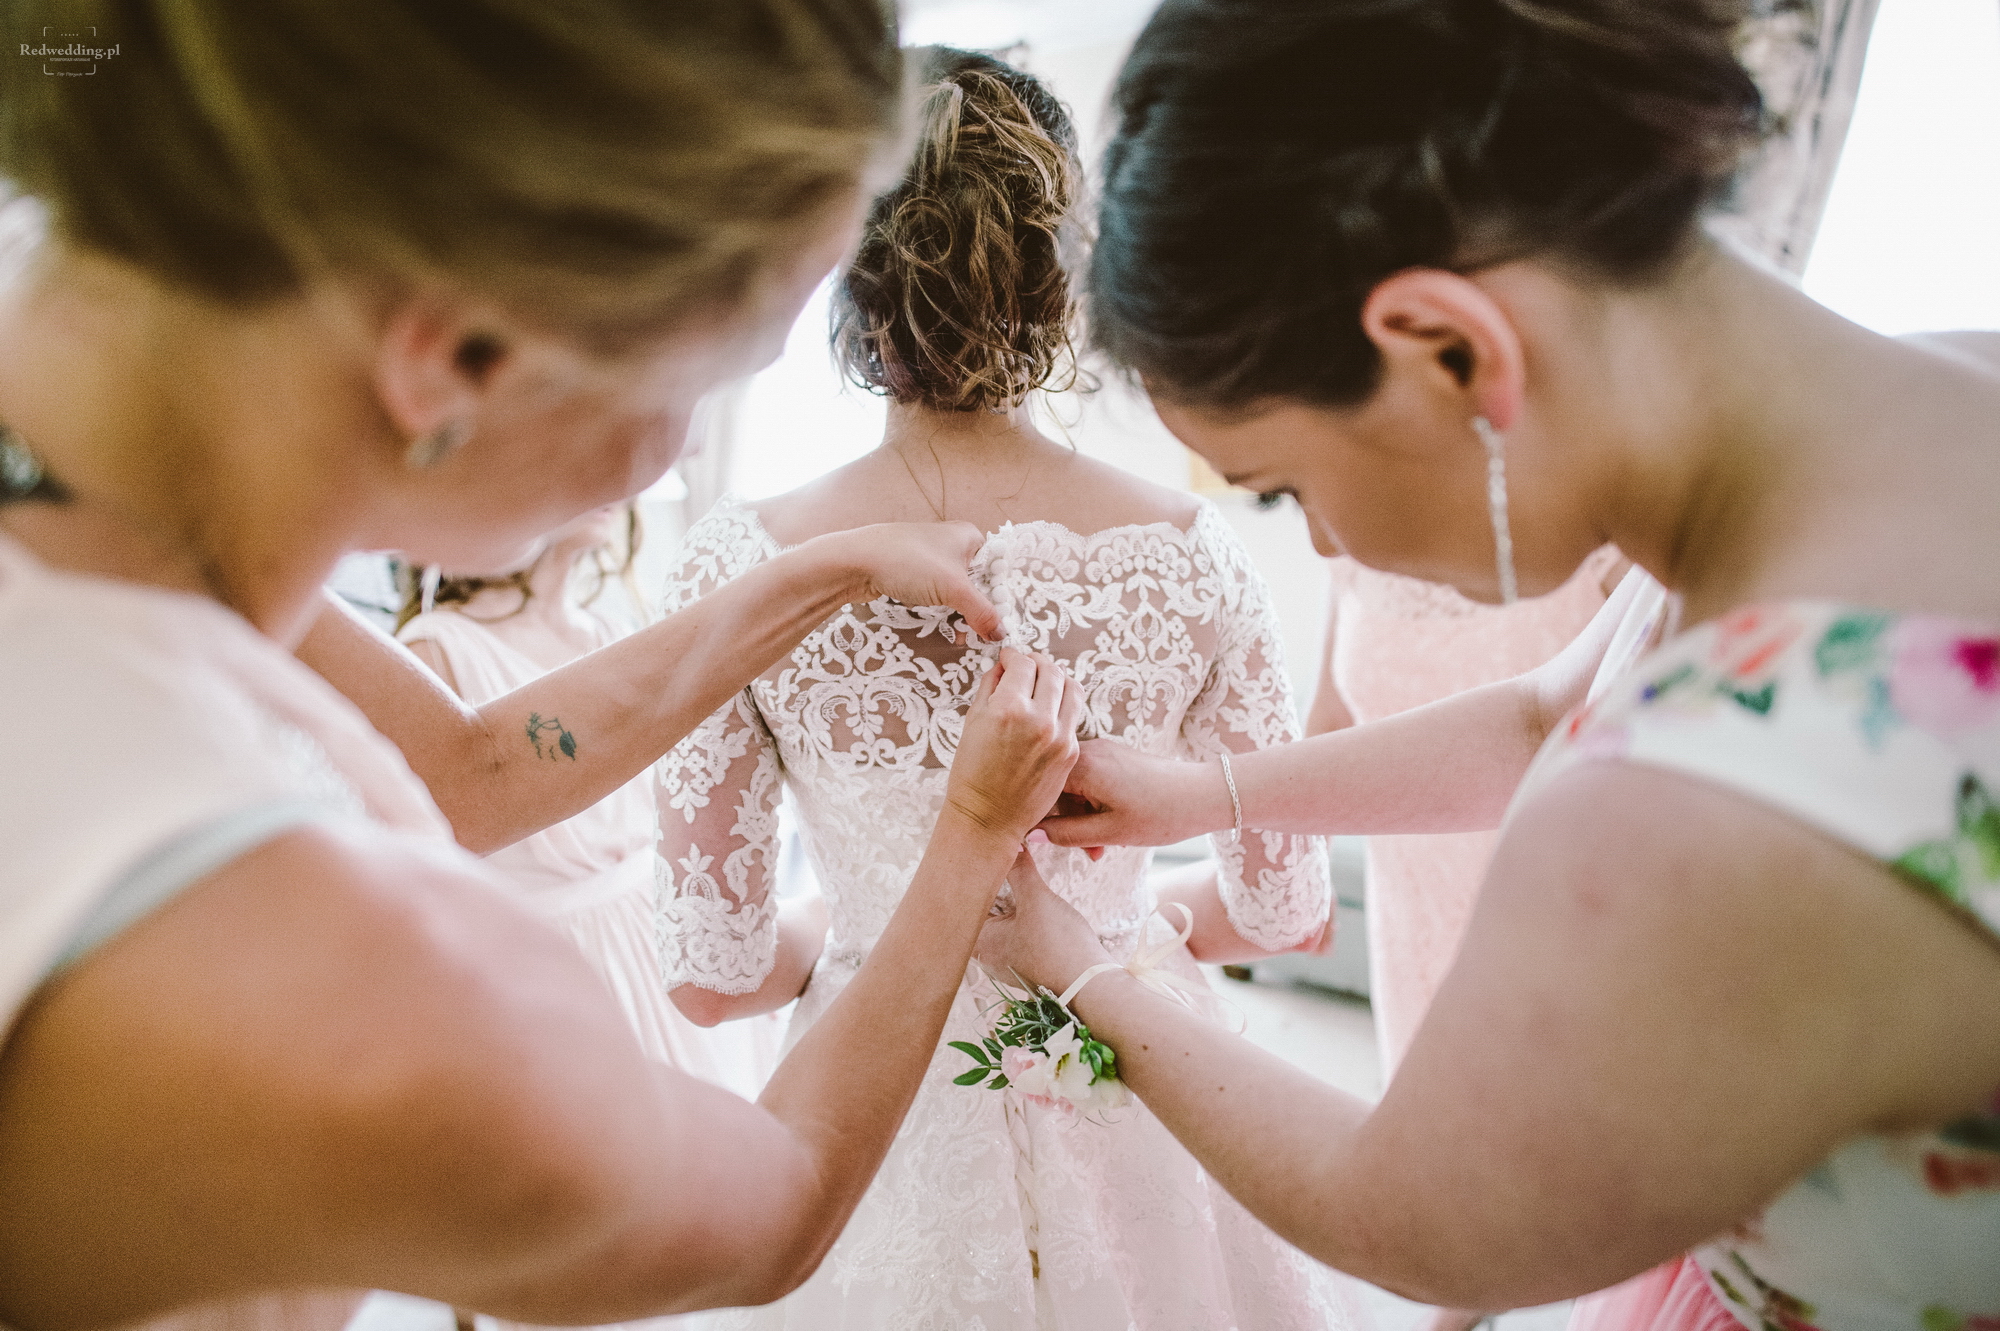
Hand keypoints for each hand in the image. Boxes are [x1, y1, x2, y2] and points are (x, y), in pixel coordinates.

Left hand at [826, 521, 1003, 640]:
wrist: (856, 561)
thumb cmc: (908, 563)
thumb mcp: (953, 589)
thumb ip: (982, 612)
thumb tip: (1000, 634)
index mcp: (970, 536)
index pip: (998, 568)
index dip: (1002, 597)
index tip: (1002, 623)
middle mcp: (953, 542)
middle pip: (979, 582)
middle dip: (980, 609)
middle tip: (982, 634)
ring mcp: (932, 556)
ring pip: (957, 590)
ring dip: (961, 613)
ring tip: (963, 635)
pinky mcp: (914, 571)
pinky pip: (938, 592)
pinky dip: (943, 609)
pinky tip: (945, 625)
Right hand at [947, 649, 1082, 844]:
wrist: (989, 817)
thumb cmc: (972, 774)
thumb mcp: (972, 722)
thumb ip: (990, 687)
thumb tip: (1003, 667)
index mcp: (1009, 709)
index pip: (1023, 663)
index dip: (1014, 655)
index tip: (1009, 658)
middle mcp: (1039, 720)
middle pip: (1050, 670)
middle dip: (1036, 662)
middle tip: (1026, 666)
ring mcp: (1059, 736)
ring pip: (1071, 687)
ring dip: (1056, 679)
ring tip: (1043, 683)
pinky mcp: (1071, 752)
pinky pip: (1073, 714)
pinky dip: (1062, 704)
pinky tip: (1049, 708)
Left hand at [978, 852, 1112, 993]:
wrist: (1091, 985)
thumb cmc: (1058, 946)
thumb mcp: (1037, 898)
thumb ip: (1020, 869)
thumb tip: (1010, 843)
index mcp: (977, 942)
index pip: (965, 900)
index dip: (976, 875)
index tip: (985, 855)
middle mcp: (986, 956)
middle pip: (983, 910)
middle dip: (996, 886)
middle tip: (1004, 860)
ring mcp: (1006, 962)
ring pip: (1001, 921)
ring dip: (1011, 901)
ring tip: (1020, 878)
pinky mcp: (1025, 964)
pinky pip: (1016, 933)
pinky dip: (1022, 917)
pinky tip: (1035, 906)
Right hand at [1035, 740, 1232, 848]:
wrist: (1205, 795)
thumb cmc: (1161, 814)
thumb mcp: (1108, 833)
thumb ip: (1064, 835)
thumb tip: (1029, 836)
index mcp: (1082, 765)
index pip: (1038, 789)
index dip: (1035, 818)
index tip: (1039, 843)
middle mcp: (1089, 749)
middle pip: (1055, 788)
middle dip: (1066, 823)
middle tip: (1089, 854)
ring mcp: (1103, 751)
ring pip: (1074, 788)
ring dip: (1082, 819)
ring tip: (1103, 848)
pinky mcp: (1116, 757)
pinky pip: (1090, 782)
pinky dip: (1095, 806)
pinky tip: (1112, 829)